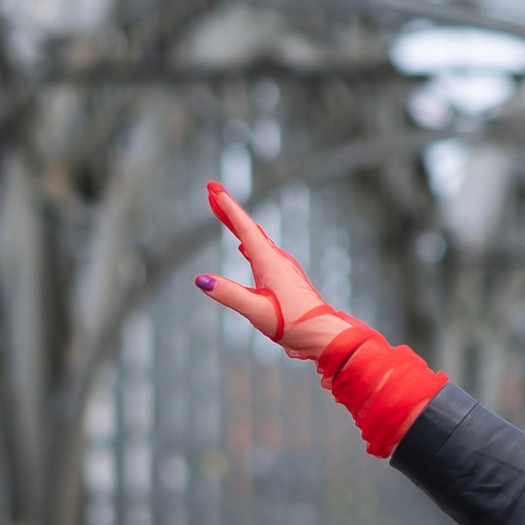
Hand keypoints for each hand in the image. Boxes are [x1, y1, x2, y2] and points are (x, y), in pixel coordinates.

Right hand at [196, 183, 351, 359]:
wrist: (323, 335)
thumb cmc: (294, 324)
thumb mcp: (257, 312)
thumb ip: (229, 294)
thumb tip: (201, 280)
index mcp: (270, 263)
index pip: (244, 228)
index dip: (227, 207)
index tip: (213, 188)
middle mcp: (277, 260)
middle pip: (248, 229)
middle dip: (229, 210)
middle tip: (211, 191)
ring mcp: (282, 268)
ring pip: (255, 240)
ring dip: (237, 225)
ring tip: (222, 213)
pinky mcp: (284, 278)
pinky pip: (261, 253)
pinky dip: (248, 244)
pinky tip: (243, 249)